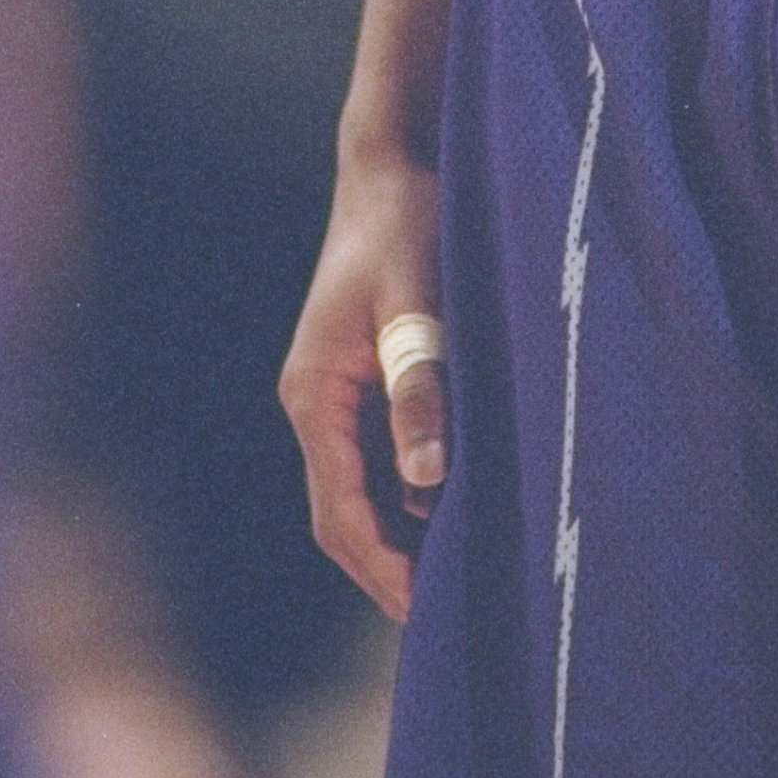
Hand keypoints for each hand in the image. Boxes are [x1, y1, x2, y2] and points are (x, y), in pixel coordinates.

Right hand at [279, 152, 444, 623]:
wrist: (395, 159)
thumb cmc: (410, 222)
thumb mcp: (420, 302)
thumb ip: (421, 386)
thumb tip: (426, 482)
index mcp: (315, 394)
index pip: (339, 511)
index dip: (381, 567)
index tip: (426, 614)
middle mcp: (315, 403)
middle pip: (344, 514)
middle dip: (389, 568)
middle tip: (452, 618)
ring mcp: (335, 392)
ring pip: (361, 489)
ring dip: (401, 535)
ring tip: (463, 579)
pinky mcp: (362, 377)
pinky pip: (377, 456)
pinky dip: (409, 493)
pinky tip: (458, 508)